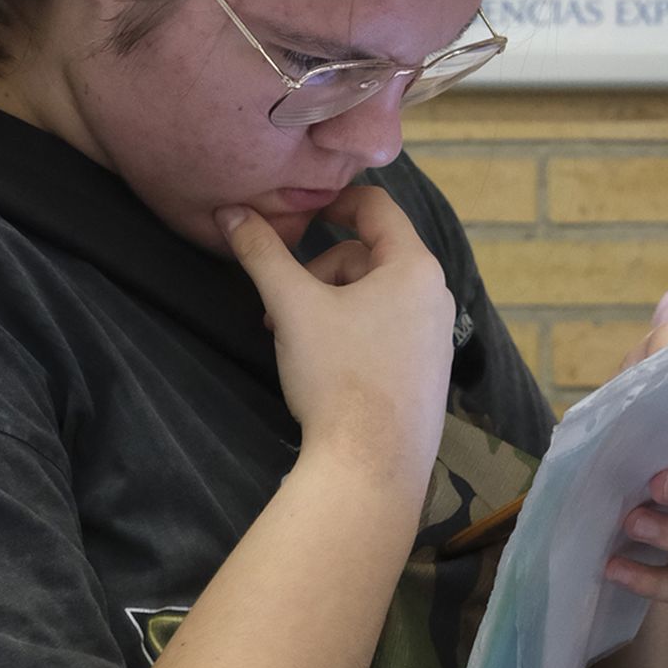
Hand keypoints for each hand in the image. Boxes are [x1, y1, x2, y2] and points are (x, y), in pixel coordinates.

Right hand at [217, 184, 455, 495]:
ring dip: (328, 306)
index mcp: (414, 267)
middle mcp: (434, 295)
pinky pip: (386, 331)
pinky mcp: (427, 373)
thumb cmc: (337, 376)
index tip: (296, 215)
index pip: (375, 206)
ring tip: (294, 341)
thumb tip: (231, 210)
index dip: (332, 201)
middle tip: (280, 310)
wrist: (371, 467)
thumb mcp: (291, 307)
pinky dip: (351, 333)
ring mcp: (436, 337)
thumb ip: (261, 253)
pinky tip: (324, 367)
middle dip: (317, 274)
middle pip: (366, 257)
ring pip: (372, 297)